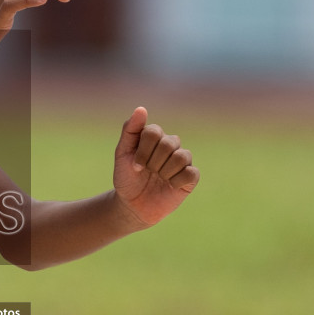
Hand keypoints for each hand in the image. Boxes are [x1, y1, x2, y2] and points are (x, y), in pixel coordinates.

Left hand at [112, 107, 198, 228]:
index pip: (153, 132)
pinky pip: (191, 173)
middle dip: (152, 162)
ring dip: (164, 172)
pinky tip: (170, 186)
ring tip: (158, 178)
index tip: (135, 165)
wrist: (132, 205)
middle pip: (168, 143)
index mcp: (155, 137)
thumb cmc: (127, 178)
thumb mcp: (122, 154)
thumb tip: (141, 108)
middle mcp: (171, 145)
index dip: (142, 151)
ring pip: (181, 157)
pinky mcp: (190, 178)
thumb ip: (130, 130)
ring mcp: (183, 161)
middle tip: (147, 172)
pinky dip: (177, 181)